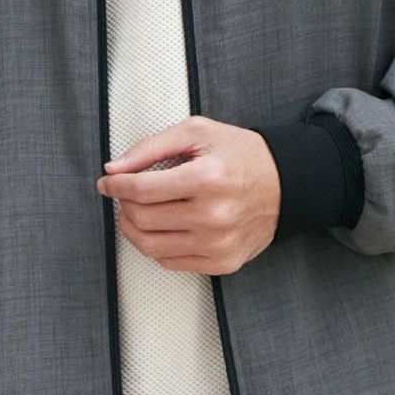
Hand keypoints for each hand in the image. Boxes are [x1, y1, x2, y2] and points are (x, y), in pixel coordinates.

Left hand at [96, 114, 281, 274]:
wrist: (286, 183)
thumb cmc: (242, 155)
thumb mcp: (198, 132)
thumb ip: (152, 147)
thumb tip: (115, 168)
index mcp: (207, 178)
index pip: (142, 190)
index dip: (116, 185)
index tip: (108, 182)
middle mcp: (214, 215)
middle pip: (143, 218)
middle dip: (124, 204)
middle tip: (125, 193)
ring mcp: (219, 244)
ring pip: (151, 246)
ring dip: (132, 228)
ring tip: (135, 212)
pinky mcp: (223, 262)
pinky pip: (171, 262)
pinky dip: (155, 246)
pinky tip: (159, 228)